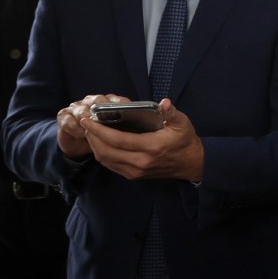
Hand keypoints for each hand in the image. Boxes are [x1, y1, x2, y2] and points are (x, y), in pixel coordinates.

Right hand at [57, 93, 130, 160]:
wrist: (77, 144)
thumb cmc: (99, 136)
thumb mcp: (112, 132)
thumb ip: (122, 128)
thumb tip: (137, 130)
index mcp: (107, 103)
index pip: (115, 99)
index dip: (120, 103)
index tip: (125, 108)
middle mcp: (91, 101)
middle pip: (98, 100)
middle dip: (102, 109)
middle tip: (105, 118)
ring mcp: (76, 107)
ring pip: (82, 110)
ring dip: (88, 121)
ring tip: (92, 130)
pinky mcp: (63, 116)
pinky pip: (69, 121)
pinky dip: (76, 128)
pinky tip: (81, 135)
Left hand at [79, 99, 204, 181]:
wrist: (191, 164)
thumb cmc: (185, 141)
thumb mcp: (182, 124)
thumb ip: (172, 113)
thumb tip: (165, 103)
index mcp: (151, 147)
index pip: (118, 140)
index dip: (99, 130)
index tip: (88, 120)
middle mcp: (140, 162)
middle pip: (106, 151)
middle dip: (92, 137)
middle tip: (86, 123)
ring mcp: (136, 171)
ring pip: (106, 160)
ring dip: (94, 146)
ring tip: (90, 131)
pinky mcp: (134, 175)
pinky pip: (111, 165)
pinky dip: (101, 154)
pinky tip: (99, 143)